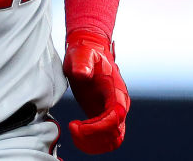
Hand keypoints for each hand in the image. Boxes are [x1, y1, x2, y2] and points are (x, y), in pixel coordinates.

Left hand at [63, 28, 129, 153]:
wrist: (88, 50)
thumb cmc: (84, 52)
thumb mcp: (81, 54)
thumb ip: (82, 62)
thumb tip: (83, 74)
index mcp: (116, 90)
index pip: (115, 117)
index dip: (98, 127)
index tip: (77, 126)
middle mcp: (119, 104)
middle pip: (115, 134)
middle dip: (92, 137)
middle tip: (73, 128)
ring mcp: (113, 112)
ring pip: (113, 141)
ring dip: (93, 143)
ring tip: (74, 132)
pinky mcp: (105, 117)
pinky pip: (106, 139)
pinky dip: (93, 143)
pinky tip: (77, 133)